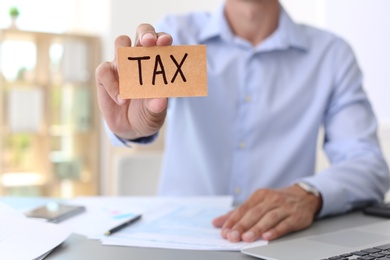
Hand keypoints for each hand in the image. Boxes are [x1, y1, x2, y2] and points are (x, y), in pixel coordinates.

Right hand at [95, 24, 172, 139]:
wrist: (130, 129)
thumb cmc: (148, 114)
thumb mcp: (155, 114)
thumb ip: (157, 107)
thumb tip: (160, 101)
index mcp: (157, 62)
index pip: (161, 42)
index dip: (162, 38)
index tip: (165, 42)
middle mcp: (140, 58)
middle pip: (142, 32)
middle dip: (145, 33)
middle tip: (148, 43)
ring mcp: (121, 64)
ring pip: (121, 43)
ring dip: (125, 53)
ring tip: (130, 75)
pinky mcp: (105, 75)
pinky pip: (105, 70)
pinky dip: (112, 84)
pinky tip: (121, 99)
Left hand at [212, 185, 321, 241]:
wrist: (304, 196)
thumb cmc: (276, 201)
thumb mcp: (257, 203)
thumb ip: (237, 213)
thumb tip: (216, 222)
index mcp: (259, 195)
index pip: (243, 208)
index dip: (233, 220)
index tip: (225, 231)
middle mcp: (271, 199)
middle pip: (254, 213)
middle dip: (242, 225)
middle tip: (233, 236)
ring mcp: (284, 207)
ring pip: (269, 218)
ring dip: (257, 228)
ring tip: (247, 238)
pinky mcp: (296, 216)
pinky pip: (284, 224)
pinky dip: (275, 231)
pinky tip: (267, 237)